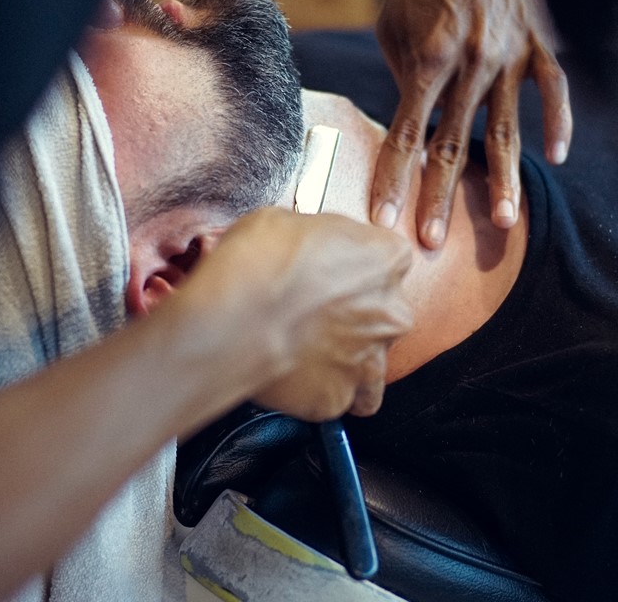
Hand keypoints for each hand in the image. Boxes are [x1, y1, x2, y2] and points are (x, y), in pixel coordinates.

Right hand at [193, 208, 412, 420]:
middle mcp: (389, 312)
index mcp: (386, 259)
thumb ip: (320, 238)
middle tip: (312, 309)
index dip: (356, 264)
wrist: (227, 319)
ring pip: (371, 365)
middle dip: (354, 312)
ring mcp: (367, 360)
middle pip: (384, 312)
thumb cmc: (255, 265)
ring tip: (309, 349)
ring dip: (347, 358)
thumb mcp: (289, 220)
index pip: (389, 259)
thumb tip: (309, 245)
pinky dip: (317, 388)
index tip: (334, 268)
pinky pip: (334, 396)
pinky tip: (291, 372)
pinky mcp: (336, 398)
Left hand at [371, 0, 571, 248]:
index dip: (392, 181)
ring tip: (506, 224)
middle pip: (455, 146)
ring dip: (507, 180)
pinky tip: (557, 157)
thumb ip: (403, 77)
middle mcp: (473, 65)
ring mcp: (511, 55)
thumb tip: (414, 121)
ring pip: (509, 129)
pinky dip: (558, 122)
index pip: (406, 136)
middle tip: (432, 243)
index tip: (383, 221)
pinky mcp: (538, 41)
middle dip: (441, 198)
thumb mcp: (392, 25)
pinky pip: (554, 88)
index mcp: (429, 60)